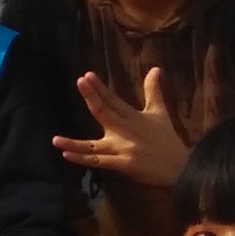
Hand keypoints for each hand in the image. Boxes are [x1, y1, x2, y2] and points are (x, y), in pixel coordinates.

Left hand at [52, 69, 187, 186]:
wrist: (180, 167)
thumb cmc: (167, 139)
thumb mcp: (161, 113)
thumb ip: (154, 91)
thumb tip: (156, 68)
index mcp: (135, 117)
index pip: (114, 100)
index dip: (100, 88)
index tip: (87, 76)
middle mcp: (126, 130)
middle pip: (105, 112)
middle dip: (92, 97)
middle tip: (80, 82)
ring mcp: (123, 149)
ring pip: (94, 145)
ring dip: (74, 143)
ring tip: (54, 139)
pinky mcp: (122, 164)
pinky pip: (99, 162)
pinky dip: (83, 159)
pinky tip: (67, 155)